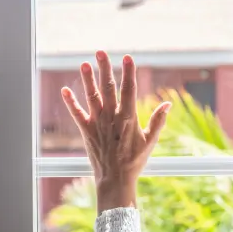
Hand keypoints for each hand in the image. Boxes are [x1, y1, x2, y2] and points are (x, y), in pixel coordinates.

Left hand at [60, 51, 170, 212]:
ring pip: (92, 96)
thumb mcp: (150, 141)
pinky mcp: (86, 131)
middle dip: (105, 68)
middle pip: (108, 87)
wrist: (115, 179)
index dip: (129, 72)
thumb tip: (168, 104)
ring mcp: (97, 123)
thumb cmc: (134, 161)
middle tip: (101, 52)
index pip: (129, 89)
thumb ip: (158, 121)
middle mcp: (112, 117)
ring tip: (84, 64)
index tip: (127, 57)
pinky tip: (64, 90)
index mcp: (129, 117)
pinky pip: (77, 114)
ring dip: (87, 80)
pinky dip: (70, 102)